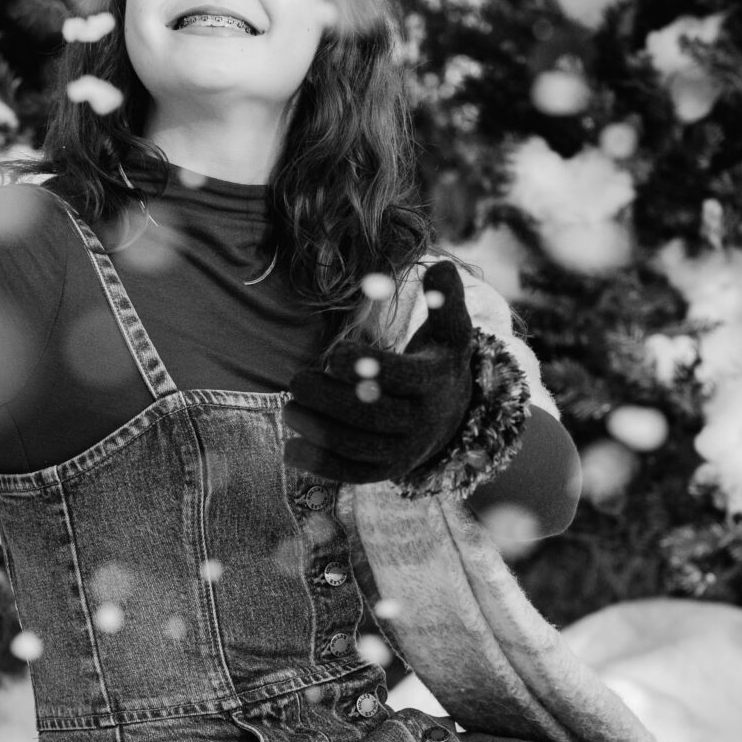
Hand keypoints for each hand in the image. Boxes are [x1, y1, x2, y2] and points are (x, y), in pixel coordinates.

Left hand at [283, 260, 475, 487]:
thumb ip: (444, 299)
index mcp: (436, 381)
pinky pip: (354, 473)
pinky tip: (289, 450)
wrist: (452, 414)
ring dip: (318, 431)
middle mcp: (424, 421)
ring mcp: (406, 450)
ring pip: (359, 446)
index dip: (366, 367)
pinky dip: (321, 465)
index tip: (334, 354)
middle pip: (373, 415)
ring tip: (288, 410)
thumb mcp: (448, 330)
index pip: (400, 378)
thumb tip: (443, 267)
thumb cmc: (436, 360)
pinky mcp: (388, 471)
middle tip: (296, 381)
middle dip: (329, 400)